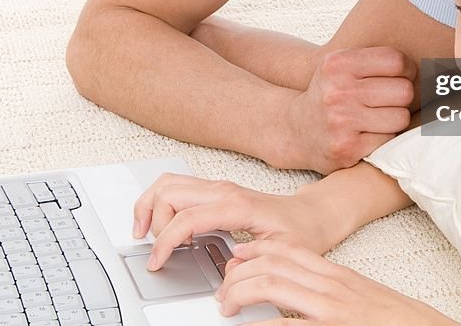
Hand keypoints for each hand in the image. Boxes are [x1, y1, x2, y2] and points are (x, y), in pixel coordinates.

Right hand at [132, 173, 339, 270]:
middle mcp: (224, 190)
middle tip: (155, 250)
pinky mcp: (215, 191)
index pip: (187, 217)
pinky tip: (162, 225)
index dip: (166, 241)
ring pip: (169, 184)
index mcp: (237, 205)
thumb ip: (254, 264)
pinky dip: (161, 203)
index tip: (158, 262)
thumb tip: (225, 277)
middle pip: (169, 192)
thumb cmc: (301, 230)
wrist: (313, 214)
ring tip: (147, 235)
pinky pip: (177, 187)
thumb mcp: (283, 253)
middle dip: (153, 221)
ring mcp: (218, 187)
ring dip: (150, 206)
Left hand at [216, 239, 459, 325]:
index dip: (256, 250)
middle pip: (273, 262)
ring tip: (227, 308)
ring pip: (273, 284)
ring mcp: (334, 308)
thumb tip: (303, 303)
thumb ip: (333, 295)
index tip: (237, 257)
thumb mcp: (363, 301)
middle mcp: (334, 287)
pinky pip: (287, 325)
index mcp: (340, 278)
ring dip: (240, 294)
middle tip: (224, 292)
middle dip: (238, 273)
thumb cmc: (400, 323)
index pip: (289, 250)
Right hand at [284, 47, 415, 172]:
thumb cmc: (330, 94)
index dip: (407, 70)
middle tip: (389, 101)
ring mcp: (341, 121)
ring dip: (395, 119)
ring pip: (400, 117)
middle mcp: (337, 91)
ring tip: (379, 117)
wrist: (296, 130)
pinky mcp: (347, 148)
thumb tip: (426, 65)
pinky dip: (384, 138)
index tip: (400, 77)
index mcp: (337, 64)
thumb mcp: (340, 66)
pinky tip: (368, 133)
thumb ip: (374, 59)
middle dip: (402, 96)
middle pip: (403, 90)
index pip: (396, 60)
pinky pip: (389, 140)